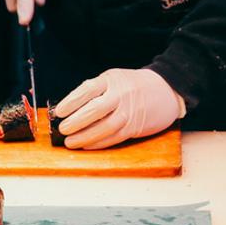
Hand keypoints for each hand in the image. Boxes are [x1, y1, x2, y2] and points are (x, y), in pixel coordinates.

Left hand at [55, 69, 182, 149]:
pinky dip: (98, 143)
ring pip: (104, 127)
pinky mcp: (135, 127)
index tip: (59, 111)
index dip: (71, 101)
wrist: (166, 90)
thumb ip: (95, 91)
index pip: (87, 90)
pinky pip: (114, 137)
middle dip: (76, 121)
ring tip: (70, 142)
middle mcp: (120, 95)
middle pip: (95, 110)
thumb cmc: (133, 85)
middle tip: (62, 129)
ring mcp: (129, 112)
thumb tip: (68, 109)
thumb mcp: (114, 79)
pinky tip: (86, 145)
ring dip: (85, 137)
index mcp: (111, 80)